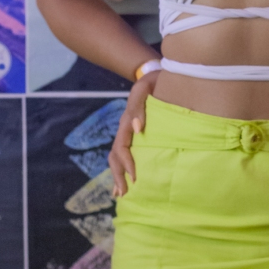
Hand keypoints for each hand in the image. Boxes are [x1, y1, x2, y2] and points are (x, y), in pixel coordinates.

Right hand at [108, 67, 159, 197]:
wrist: (154, 74)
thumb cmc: (153, 81)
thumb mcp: (145, 87)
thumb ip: (138, 106)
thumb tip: (138, 129)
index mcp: (126, 121)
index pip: (121, 147)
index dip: (126, 163)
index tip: (135, 176)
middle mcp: (125, 130)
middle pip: (115, 157)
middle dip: (118, 176)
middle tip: (124, 193)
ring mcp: (129, 133)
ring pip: (117, 158)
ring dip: (118, 176)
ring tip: (121, 194)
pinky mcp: (135, 135)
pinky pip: (125, 154)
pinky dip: (122, 170)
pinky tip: (125, 182)